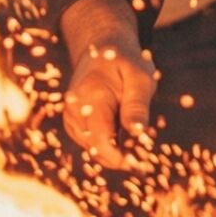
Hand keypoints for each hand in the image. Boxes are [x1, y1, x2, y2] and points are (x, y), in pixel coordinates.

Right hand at [63, 41, 157, 168]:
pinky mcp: (73, 124)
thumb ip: (137, 106)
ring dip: (116, 151)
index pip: (100, 141)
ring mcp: (71, 117)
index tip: (141, 166)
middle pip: (97, 149)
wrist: (102, 50)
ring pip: (94, 150)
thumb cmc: (126, 63)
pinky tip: (122, 133)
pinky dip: (109, 145)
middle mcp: (74, 109)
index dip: (120, 159)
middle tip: (145, 156)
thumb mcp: (140, 78)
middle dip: (121, 156)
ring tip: (134, 137)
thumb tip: (138, 134)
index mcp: (90, 97)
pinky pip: (92, 145)